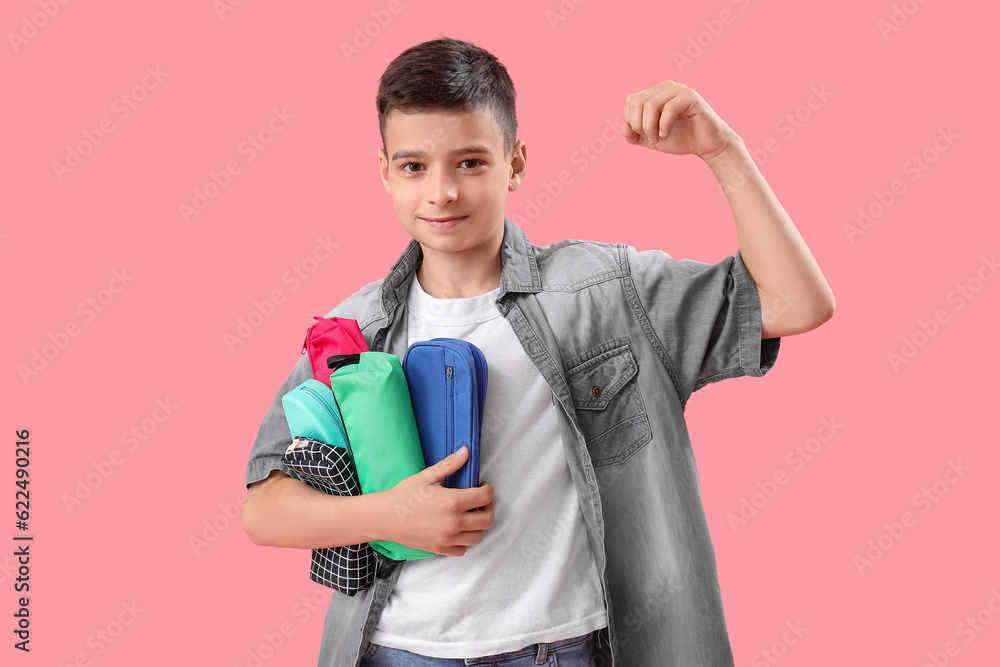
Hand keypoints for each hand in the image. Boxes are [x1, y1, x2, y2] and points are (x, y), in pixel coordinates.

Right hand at [383, 446, 494, 556]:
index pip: (485, 497)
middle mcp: (453, 523)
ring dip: (479, 525)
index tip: (482, 486)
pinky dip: (465, 541)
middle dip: (488, 508)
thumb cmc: (404, 495)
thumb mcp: (426, 477)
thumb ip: (449, 465)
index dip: (488, 490)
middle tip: (480, 501)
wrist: (385, 518)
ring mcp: (447, 539)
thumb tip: (466, 451)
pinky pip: (463, 549)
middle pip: (487, 520)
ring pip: (478, 537)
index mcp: (452, 502)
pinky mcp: (440, 549)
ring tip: (470, 515)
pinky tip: (458, 530)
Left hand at [621, 80, 736, 162]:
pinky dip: (663, 125)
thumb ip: (635, 135)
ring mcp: (678, 90)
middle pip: (637, 102)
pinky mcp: (691, 96)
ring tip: (658, 138)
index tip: (644, 136)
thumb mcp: (652, 140)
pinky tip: (666, 134)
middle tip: (651, 139)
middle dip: (639, 125)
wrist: (707, 144)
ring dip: (650, 127)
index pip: (630, 101)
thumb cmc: (681, 139)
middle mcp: (665, 87)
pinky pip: (669, 108)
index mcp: (655, 93)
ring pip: (650, 104)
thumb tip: (622, 127)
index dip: (632, 121)